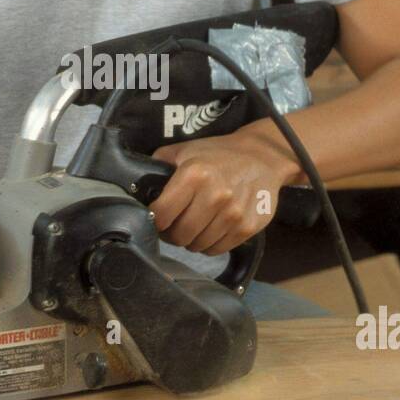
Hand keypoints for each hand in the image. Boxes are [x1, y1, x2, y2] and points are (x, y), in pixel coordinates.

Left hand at [149, 128, 293, 256]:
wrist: (263, 158)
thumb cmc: (219, 155)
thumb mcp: (185, 150)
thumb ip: (158, 165)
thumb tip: (136, 187)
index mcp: (194, 175)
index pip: (161, 215)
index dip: (155, 220)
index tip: (158, 218)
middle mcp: (215, 196)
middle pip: (178, 235)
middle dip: (172, 233)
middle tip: (176, 224)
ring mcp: (233, 214)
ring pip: (197, 246)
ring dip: (192, 240)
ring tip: (196, 225)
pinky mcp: (248, 227)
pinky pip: (218, 249)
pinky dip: (210, 244)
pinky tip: (212, 228)